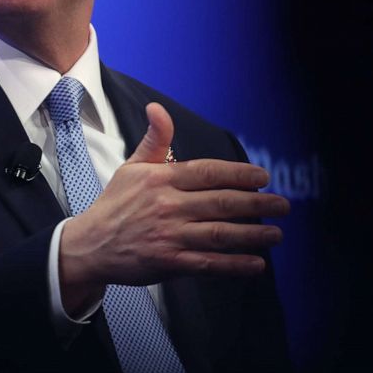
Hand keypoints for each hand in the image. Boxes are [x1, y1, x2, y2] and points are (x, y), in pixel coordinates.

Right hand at [58, 103, 288, 313]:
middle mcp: (167, 206)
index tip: (263, 177)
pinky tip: (256, 264)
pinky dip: (235, 264)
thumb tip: (157, 108)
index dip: (239, 174)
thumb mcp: (131, 167)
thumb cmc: (114, 204)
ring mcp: (169, 235)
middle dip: (257, 204)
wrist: (90, 244)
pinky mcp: (168, 262)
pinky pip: (209, 263)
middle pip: (221, 202)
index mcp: (160, 179)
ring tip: (276, 233)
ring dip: (253, 234)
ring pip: (220, 233)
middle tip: (283, 205)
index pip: (207, 172)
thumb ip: (154, 140)